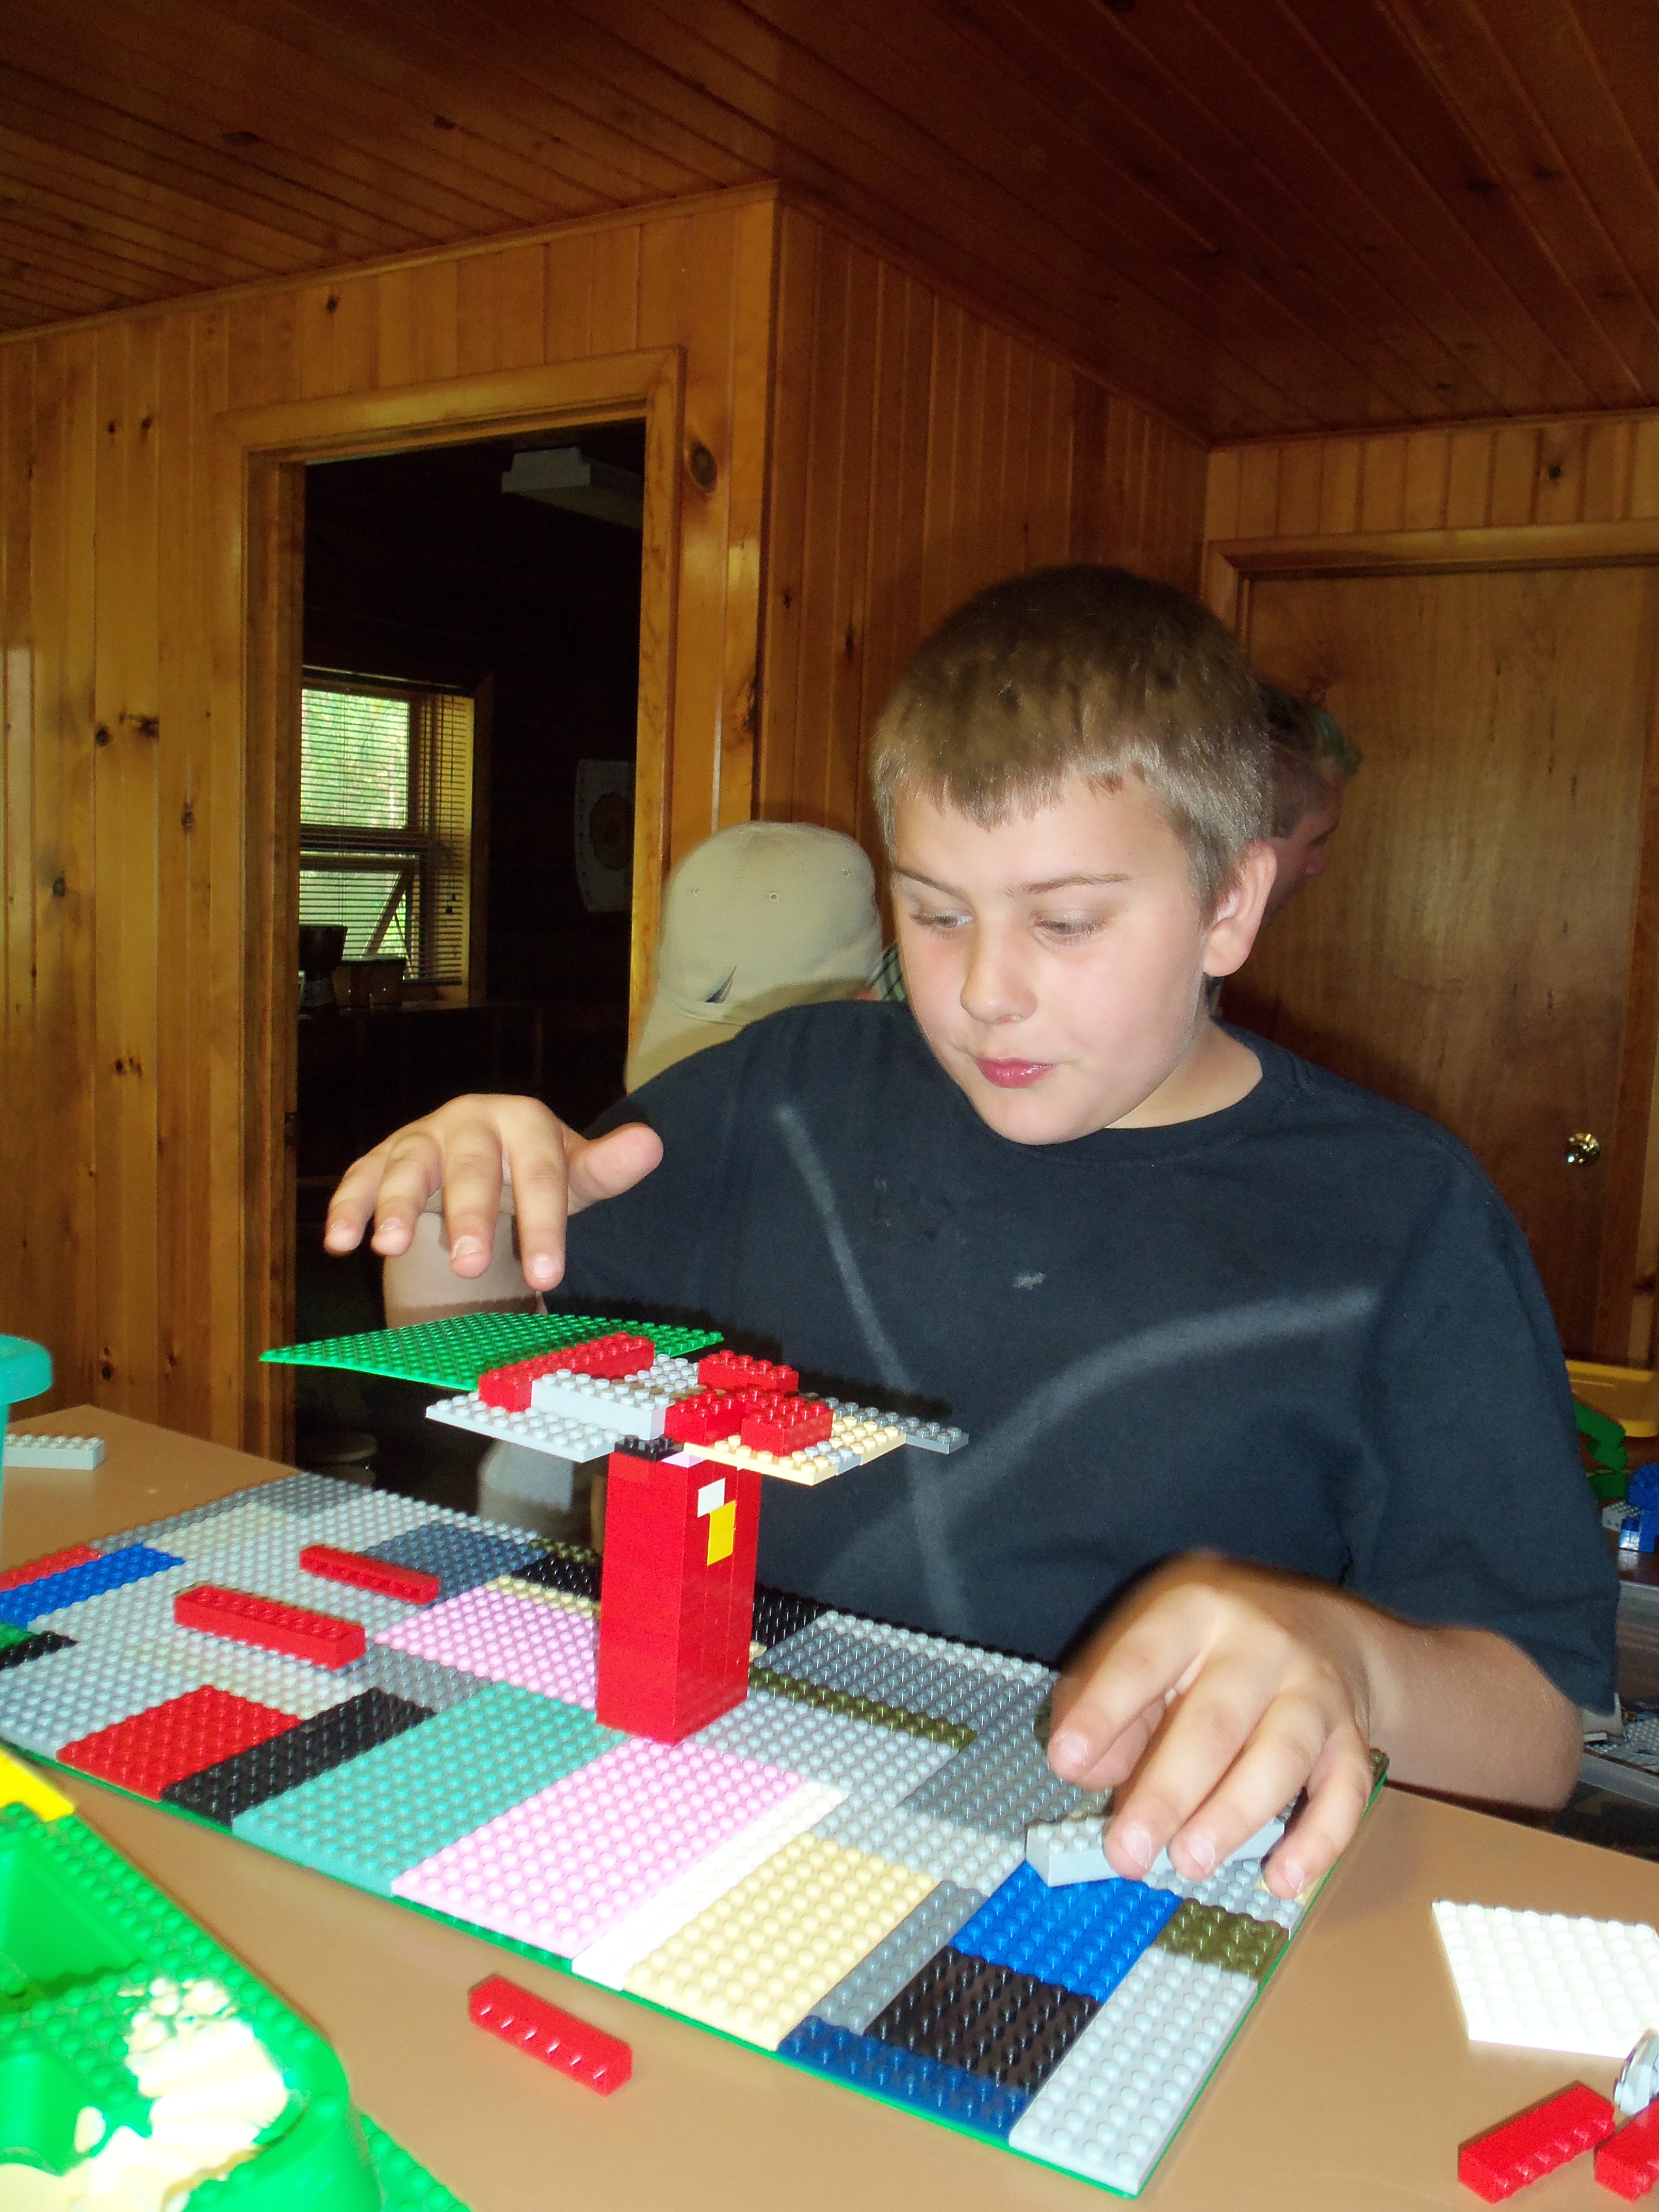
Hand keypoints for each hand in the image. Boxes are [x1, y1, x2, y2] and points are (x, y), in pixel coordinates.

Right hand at [323, 1093, 662, 1292]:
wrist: (491, 1153)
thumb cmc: (536, 1170)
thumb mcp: (575, 1172)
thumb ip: (607, 1167)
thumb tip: (652, 1144)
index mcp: (526, 1122)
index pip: (541, 1175)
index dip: (544, 1226)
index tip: (549, 1278)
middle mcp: (471, 1121)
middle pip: (472, 1167)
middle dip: (470, 1215)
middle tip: (472, 1266)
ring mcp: (423, 1137)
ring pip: (408, 1165)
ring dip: (396, 1205)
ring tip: (388, 1250)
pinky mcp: (383, 1157)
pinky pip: (360, 1178)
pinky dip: (348, 1207)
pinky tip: (339, 1244)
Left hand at [1045, 1557, 1376, 1899]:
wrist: (1327, 1628)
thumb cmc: (1210, 1647)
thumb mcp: (1150, 1644)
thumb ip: (1103, 1698)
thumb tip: (1082, 1772)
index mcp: (1194, 1610)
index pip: (1142, 1660)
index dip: (1103, 1711)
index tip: (1065, 1762)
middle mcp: (1260, 1643)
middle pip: (1214, 1721)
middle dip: (1166, 1792)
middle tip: (1126, 1852)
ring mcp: (1315, 1688)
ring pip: (1281, 1755)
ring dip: (1233, 1816)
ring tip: (1189, 1863)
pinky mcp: (1353, 1735)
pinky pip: (1345, 1792)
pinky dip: (1319, 1840)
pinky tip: (1283, 1880)